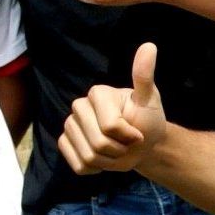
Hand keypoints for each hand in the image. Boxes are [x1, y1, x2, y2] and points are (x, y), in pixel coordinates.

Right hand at [59, 43, 165, 174]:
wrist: (141, 144)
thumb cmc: (146, 119)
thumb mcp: (150, 99)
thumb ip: (144, 76)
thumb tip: (150, 46)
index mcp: (98, 93)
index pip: (111, 126)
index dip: (129, 136)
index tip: (138, 132)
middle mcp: (79, 106)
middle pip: (98, 144)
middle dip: (120, 150)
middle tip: (128, 143)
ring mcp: (69, 125)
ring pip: (88, 156)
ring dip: (109, 161)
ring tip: (117, 150)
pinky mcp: (64, 143)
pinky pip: (78, 165)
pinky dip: (95, 169)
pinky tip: (104, 159)